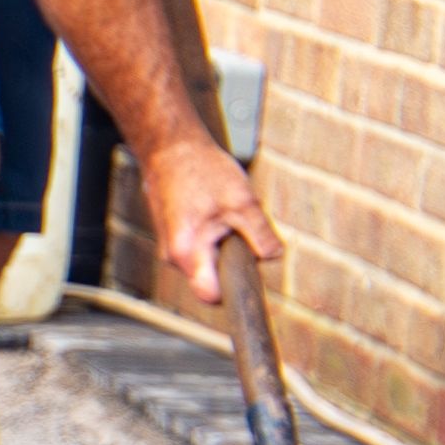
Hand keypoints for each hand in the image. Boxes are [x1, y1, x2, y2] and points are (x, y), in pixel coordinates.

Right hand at [141, 126, 280, 293]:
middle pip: (210, 279)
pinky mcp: (174, 239)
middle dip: (231, 262)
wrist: (170, 149)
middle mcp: (174, 258)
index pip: (210, 295)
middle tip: (242, 230)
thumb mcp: (242, 201)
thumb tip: (273, 257)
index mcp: (188, 253)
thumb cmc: (201, 170)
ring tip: (226, 215)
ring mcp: (171, 249)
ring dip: (222, 247)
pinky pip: (199, 251)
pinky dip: (213, 237)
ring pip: (206, 264)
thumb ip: (260, 234)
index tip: (250, 283)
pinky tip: (215, 212)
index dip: (233, 292)